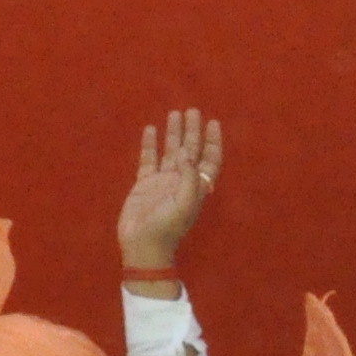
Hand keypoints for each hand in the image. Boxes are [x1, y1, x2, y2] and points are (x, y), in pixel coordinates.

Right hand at [118, 109, 221, 274]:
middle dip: (193, 131)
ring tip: (175, 113)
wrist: (143, 245)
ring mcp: (162, 181)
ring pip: (170, 151)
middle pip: (191, 150)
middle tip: (193, 111)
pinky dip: (150, 144)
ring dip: (174, 133)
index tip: (213, 123)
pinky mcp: (144, 183)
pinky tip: (150, 129)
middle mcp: (181, 181)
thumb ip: (188, 177)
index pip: (209, 160)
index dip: (213, 142)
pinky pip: (148, 159)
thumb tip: (186, 151)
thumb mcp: (184, 204)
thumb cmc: (167, 228)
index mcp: (195, 187)